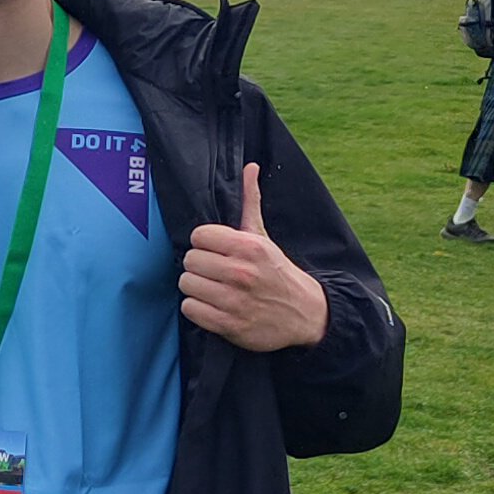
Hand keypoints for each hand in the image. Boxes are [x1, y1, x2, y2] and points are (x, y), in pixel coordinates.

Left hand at [178, 164, 329, 352]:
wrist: (306, 314)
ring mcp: (234, 301)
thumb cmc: (278, 273)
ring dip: (196, 288)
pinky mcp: (229, 325)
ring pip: (187, 284)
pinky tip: (211, 305)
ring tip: (211, 288)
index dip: (203, 243)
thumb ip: (250, 203)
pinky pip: (191, 309)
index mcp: (249, 247)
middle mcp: (241, 273)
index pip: (199, 236)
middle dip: (199, 266)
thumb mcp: (264, 238)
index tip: (213, 250)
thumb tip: (249, 167)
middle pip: (190, 261)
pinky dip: (197, 309)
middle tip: (212, 271)